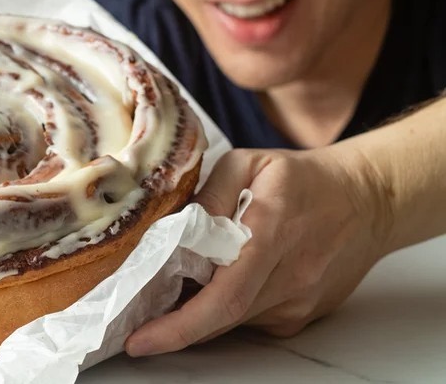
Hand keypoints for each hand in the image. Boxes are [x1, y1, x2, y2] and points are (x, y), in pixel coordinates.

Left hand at [125, 146, 392, 355]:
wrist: (367, 201)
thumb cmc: (305, 180)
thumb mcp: (249, 163)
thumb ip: (207, 193)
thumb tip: (174, 230)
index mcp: (273, 234)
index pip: (224, 296)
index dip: (179, 326)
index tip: (140, 339)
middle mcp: (290, 278)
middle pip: (220, 319)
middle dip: (172, 325)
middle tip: (135, 316)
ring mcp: (298, 303)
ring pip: (230, 323)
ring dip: (195, 315)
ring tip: (168, 294)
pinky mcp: (299, 316)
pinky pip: (247, 321)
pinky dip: (220, 310)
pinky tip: (210, 287)